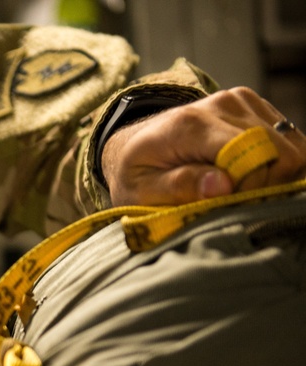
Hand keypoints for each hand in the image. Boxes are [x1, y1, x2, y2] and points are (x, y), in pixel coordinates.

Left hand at [102, 87, 305, 205]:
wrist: (135, 143)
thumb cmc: (136, 173)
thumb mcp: (141, 190)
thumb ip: (178, 187)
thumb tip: (222, 186)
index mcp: (191, 125)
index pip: (251, 153)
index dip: (251, 187)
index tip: (231, 204)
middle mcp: (222, 104)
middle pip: (279, 151)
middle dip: (266, 184)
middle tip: (235, 201)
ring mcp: (241, 101)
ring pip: (291, 146)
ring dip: (274, 174)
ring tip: (239, 188)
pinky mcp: (254, 105)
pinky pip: (288, 139)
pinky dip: (276, 163)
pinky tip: (248, 174)